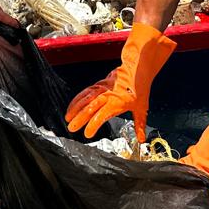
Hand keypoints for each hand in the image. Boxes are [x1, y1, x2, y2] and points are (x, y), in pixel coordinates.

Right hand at [65, 23, 175, 142]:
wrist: (136, 69)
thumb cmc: (139, 88)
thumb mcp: (141, 108)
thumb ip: (139, 125)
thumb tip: (141, 139)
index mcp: (117, 103)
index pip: (101, 115)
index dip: (93, 125)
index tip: (87, 134)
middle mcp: (106, 95)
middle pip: (90, 107)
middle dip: (79, 118)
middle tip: (71, 128)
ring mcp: (101, 89)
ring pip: (85, 99)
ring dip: (75, 108)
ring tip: (67, 118)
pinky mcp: (98, 85)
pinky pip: (85, 92)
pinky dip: (77, 99)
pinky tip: (72, 106)